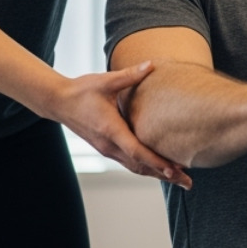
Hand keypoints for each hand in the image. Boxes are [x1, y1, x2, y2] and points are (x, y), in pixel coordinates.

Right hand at [52, 63, 192, 188]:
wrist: (59, 102)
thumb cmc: (82, 91)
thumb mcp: (105, 81)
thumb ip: (130, 75)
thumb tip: (151, 65)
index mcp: (111, 130)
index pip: (136, 151)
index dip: (156, 162)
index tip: (174, 170)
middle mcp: (109, 145)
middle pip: (140, 166)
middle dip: (165, 175)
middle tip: (187, 183)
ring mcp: (107, 149)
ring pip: (135, 168)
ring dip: (157, 174)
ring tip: (180, 180)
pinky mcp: (107, 148)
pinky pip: (129, 163)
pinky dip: (146, 168)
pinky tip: (160, 169)